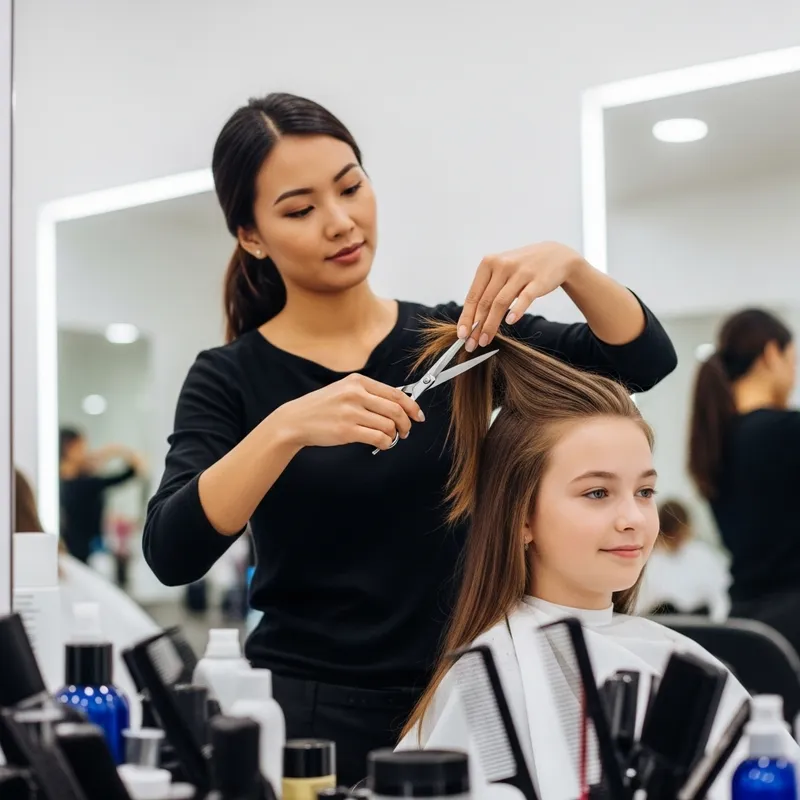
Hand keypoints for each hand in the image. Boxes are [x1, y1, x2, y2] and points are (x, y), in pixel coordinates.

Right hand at [276, 374, 425, 450]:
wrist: (295, 420)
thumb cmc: (321, 407)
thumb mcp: (344, 390)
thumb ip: (369, 394)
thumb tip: (398, 404)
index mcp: (357, 381)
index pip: (395, 393)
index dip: (412, 406)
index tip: (418, 415)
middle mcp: (355, 394)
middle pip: (396, 409)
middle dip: (406, 423)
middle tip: (405, 431)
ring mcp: (351, 412)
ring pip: (388, 425)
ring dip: (394, 435)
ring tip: (390, 438)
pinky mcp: (347, 430)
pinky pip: (378, 438)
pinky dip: (386, 443)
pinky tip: (382, 444)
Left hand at [457, 241, 584, 348]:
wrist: (555, 256)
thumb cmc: (521, 269)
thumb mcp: (500, 274)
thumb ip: (487, 292)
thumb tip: (470, 321)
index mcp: (488, 264)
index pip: (473, 295)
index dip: (466, 317)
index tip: (461, 335)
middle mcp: (502, 265)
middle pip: (485, 302)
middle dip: (476, 326)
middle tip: (471, 344)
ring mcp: (520, 272)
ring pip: (500, 302)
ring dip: (491, 324)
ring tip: (485, 340)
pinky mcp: (537, 280)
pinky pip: (525, 298)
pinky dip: (516, 310)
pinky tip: (510, 322)